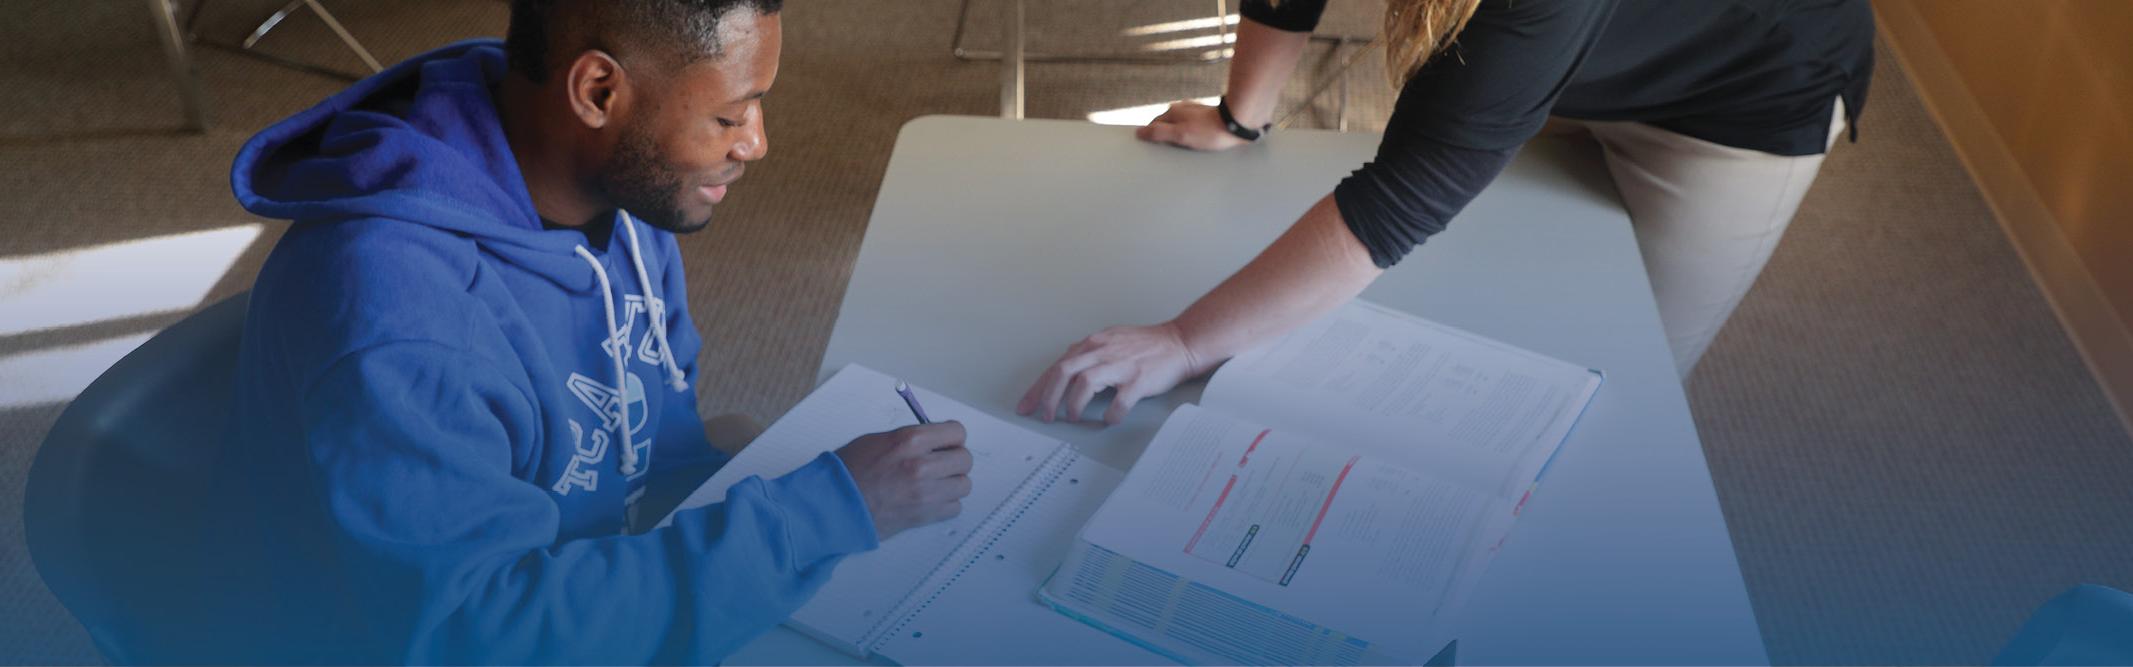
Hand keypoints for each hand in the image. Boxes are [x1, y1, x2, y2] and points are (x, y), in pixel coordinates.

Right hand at [835, 422, 973, 540]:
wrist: (836, 503)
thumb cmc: (850, 470)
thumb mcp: (879, 440)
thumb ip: (911, 438)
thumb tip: (935, 441)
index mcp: (911, 440)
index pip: (957, 432)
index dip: (953, 437)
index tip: (947, 442)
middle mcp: (923, 465)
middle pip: (965, 459)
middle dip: (955, 460)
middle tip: (942, 463)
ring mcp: (925, 493)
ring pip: (964, 485)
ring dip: (953, 483)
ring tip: (936, 483)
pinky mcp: (924, 515)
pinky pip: (954, 508)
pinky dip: (946, 504)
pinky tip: (930, 500)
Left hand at [1018, 322, 1204, 425]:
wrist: (1181, 342)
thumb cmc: (1147, 345)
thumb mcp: (1110, 341)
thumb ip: (1088, 354)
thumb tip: (1065, 372)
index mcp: (1093, 343)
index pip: (1057, 365)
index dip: (1038, 388)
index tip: (1027, 405)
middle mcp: (1103, 350)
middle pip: (1063, 372)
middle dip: (1048, 397)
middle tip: (1045, 416)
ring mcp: (1121, 364)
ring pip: (1084, 383)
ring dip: (1073, 404)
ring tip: (1073, 417)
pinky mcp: (1139, 379)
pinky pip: (1119, 401)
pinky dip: (1110, 414)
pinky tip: (1109, 420)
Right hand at [1136, 102, 1252, 151]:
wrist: (1237, 123)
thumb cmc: (1209, 131)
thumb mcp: (1180, 135)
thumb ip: (1159, 133)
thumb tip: (1138, 132)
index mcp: (1173, 111)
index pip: (1154, 125)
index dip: (1153, 137)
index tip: (1154, 149)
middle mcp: (1183, 107)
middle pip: (1167, 124)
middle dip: (1166, 136)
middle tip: (1170, 151)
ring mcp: (1195, 110)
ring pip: (1180, 124)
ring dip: (1180, 134)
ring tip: (1185, 148)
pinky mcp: (1207, 115)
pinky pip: (1193, 125)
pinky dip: (1192, 133)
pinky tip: (1197, 141)